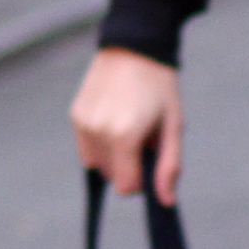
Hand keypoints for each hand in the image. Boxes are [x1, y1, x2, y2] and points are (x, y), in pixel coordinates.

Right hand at [70, 48, 184, 201]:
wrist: (135, 45)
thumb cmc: (160, 86)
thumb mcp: (173, 125)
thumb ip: (169, 167)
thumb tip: (166, 203)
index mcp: (124, 136)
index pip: (127, 186)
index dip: (143, 179)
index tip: (151, 158)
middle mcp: (98, 131)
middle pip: (111, 176)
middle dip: (128, 165)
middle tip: (143, 136)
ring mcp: (83, 123)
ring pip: (96, 164)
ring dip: (113, 156)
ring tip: (128, 125)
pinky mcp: (75, 114)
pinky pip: (86, 147)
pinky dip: (101, 143)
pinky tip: (114, 118)